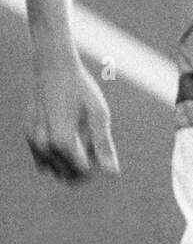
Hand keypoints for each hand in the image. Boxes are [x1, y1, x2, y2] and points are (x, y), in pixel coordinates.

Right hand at [26, 58, 119, 181]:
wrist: (53, 68)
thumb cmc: (81, 90)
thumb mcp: (99, 114)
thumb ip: (103, 146)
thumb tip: (112, 174)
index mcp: (63, 142)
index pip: (83, 173)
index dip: (96, 163)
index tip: (98, 143)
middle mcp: (44, 146)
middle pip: (69, 175)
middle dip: (83, 165)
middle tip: (89, 139)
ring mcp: (33, 143)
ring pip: (55, 171)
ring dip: (69, 162)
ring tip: (78, 136)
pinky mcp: (29, 137)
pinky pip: (44, 161)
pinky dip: (56, 156)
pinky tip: (65, 135)